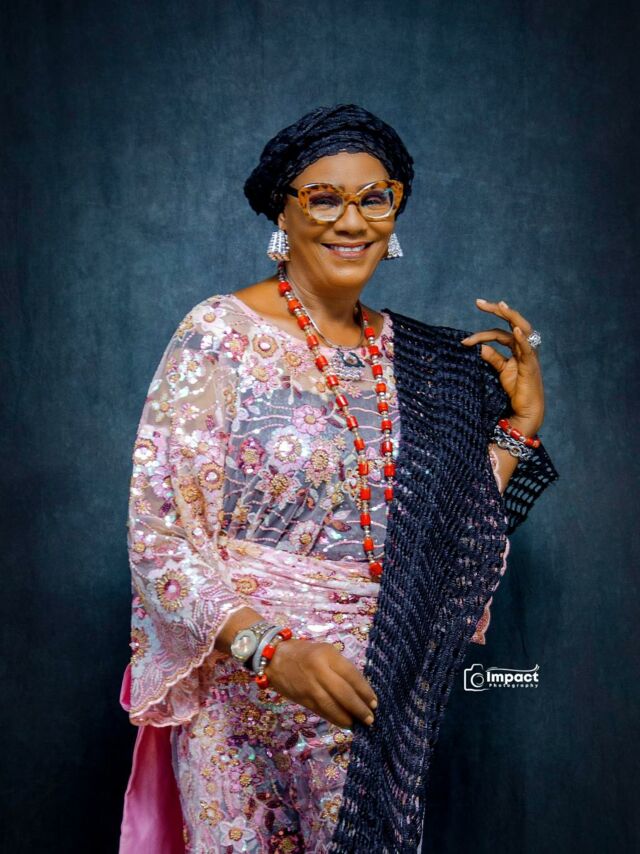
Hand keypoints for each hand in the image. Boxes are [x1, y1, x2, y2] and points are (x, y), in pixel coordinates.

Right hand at [264, 638, 377, 729]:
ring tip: (359, 723)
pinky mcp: (303, 699)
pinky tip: (345, 723)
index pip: (351, 675)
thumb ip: (340, 668)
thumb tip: (359, 690)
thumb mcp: (325, 652)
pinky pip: (322, 711)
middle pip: (344, 693)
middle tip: (370, 718)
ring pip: (332, 706)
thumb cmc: (304, 652)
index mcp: (327, 655)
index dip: (365, 691)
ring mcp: (310, 686)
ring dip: (348, 717)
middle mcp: (319, 670)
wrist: (274, 658)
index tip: (374, 702)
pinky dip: (334, 718)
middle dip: (359, 708)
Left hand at [460, 298, 544, 433]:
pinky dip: (522, 339)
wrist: (525, 411)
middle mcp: (524, 348)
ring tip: (499, 305)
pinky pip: (527, 349)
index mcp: (516, 349)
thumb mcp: (501, 371)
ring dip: (510, 316)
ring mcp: (529, 356)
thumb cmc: (516, 392)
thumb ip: (492, 358)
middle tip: (478, 302)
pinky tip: (515, 330)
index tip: (463, 340)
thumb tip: (480, 347)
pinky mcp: (530, 366)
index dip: (481, 334)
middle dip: (497, 310)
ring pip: (521, 329)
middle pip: (512, 322)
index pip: (499, 333)